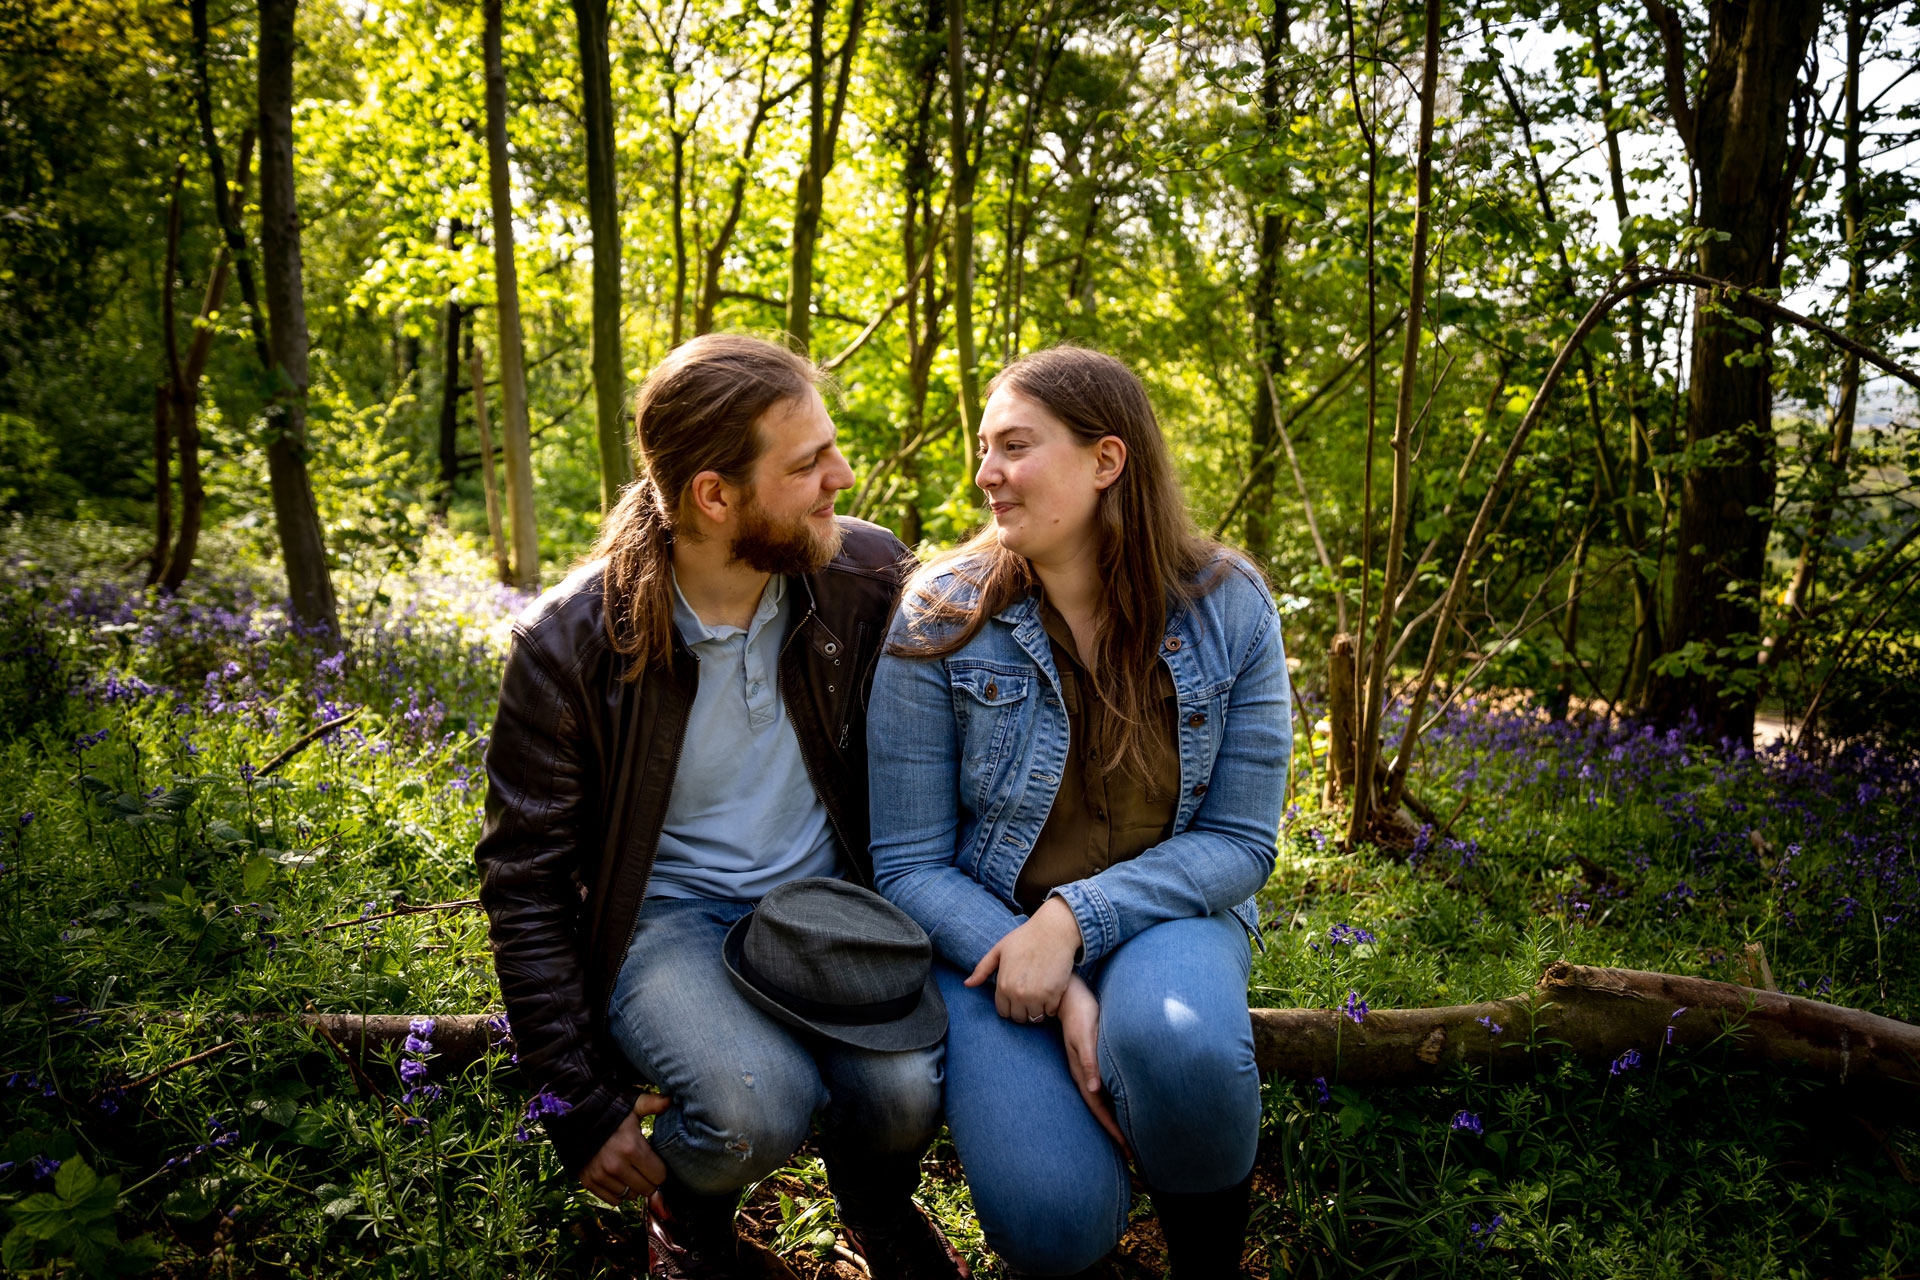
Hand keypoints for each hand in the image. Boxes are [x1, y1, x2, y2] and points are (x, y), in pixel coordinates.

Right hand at [580, 1093, 671, 1207]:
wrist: (572, 1118)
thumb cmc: (608, 1111)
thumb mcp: (631, 1104)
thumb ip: (652, 1103)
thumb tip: (671, 1100)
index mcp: (632, 1148)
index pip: (659, 1176)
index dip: (660, 1170)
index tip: (655, 1162)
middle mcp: (616, 1166)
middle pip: (647, 1189)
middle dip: (649, 1180)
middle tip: (644, 1168)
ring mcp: (601, 1176)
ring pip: (630, 1196)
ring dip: (633, 1187)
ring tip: (630, 1171)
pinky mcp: (589, 1182)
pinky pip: (612, 1200)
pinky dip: (617, 1193)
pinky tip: (617, 1178)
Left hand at [965, 896, 1083, 1023]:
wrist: (1054, 930)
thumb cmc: (1025, 937)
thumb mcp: (999, 949)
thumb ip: (982, 969)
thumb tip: (967, 984)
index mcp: (1003, 984)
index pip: (1003, 1012)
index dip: (1009, 1005)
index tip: (1017, 996)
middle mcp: (1018, 994)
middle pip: (1018, 1018)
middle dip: (1022, 1010)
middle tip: (1029, 996)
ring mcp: (1036, 996)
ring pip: (1035, 1018)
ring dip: (1037, 1010)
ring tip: (1040, 995)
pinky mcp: (1054, 995)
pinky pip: (1050, 1012)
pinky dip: (1051, 1006)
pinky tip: (1051, 992)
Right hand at [1058, 975, 1129, 1156]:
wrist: (1067, 993)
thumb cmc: (1080, 1011)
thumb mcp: (1085, 1035)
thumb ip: (1089, 1061)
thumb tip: (1093, 1089)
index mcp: (1083, 1073)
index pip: (1099, 1110)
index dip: (1113, 1130)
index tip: (1128, 1150)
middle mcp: (1084, 1075)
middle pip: (1101, 1111)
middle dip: (1115, 1132)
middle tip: (1133, 1154)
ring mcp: (1087, 1068)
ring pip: (1102, 1101)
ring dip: (1114, 1119)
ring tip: (1129, 1137)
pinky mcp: (1092, 1059)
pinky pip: (1103, 1088)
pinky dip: (1113, 1102)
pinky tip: (1121, 1104)